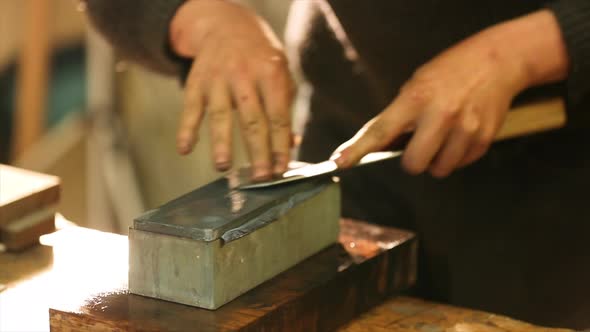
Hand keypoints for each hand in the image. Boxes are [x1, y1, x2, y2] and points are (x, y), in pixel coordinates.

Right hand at [170, 0, 294, 179]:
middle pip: (252, 120)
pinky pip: (190, 108)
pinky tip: (184, 149)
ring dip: (221, 143)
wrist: (225, 25)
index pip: (278, 116)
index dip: (280, 145)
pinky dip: (186, 129)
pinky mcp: (196, 82)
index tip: (281, 169)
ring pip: (220, 115)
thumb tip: (290, 145)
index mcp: (271, 73)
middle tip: (261, 177)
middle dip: (258, 151)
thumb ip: (285, 108)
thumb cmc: (259, 57)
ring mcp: (218, 79)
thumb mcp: (280, 74)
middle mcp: (244, 75)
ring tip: (223, 167)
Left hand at [331, 10, 567, 177]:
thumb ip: (399, 116)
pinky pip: (460, 164)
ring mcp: (464, 129)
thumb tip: (377, 147)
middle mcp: (440, 115)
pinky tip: (460, 134)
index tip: (340, 161)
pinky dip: (456, 156)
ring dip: (436, 160)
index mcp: (416, 98)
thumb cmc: (449, 73)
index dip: (358, 149)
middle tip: (419, 144)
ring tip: (443, 136)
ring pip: (439, 169)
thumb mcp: (417, 84)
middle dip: (412, 161)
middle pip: (413, 164)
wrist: (497, 61)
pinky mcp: (483, 139)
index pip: (380, 130)